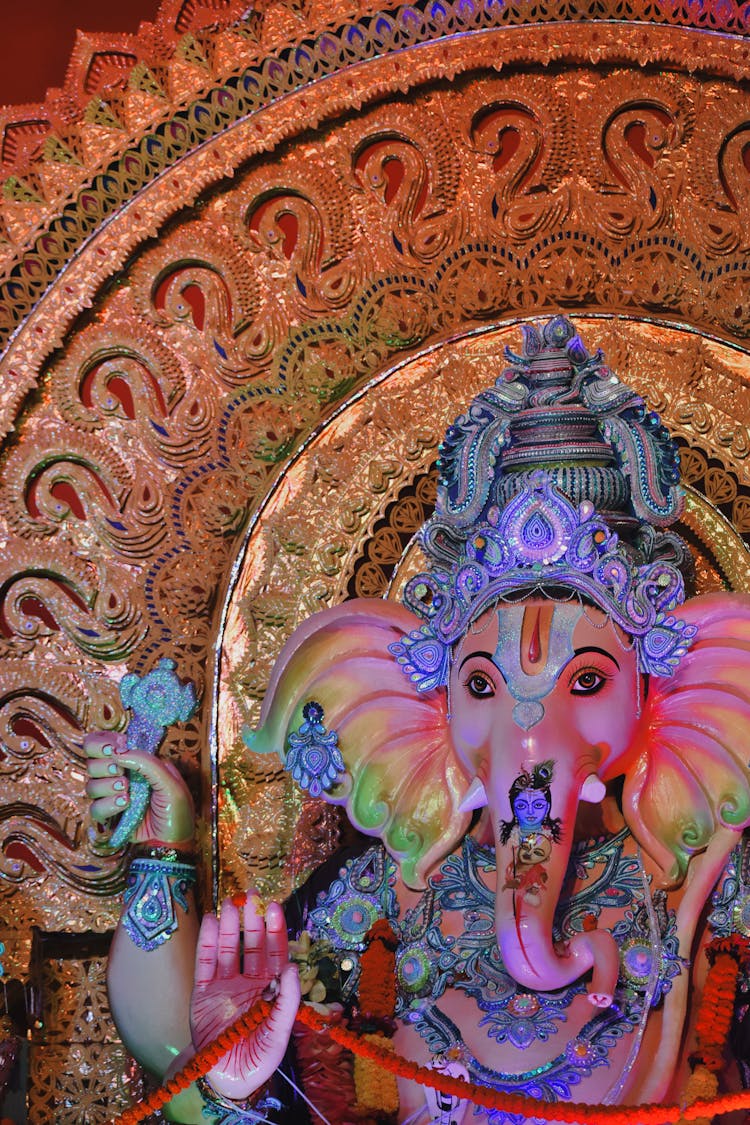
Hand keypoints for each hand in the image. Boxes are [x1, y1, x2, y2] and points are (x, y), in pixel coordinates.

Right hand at [84, 731, 194, 845]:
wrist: (173, 841)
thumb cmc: (177, 809)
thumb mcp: (170, 782)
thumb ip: (147, 763)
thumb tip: (119, 751)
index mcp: (135, 760)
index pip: (104, 742)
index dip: (100, 743)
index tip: (112, 749)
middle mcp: (121, 774)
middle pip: (92, 761)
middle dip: (104, 765)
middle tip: (120, 770)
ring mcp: (112, 795)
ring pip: (91, 784)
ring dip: (107, 786)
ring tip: (128, 793)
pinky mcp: (109, 815)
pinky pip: (95, 807)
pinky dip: (108, 805)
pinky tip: (125, 805)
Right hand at [191, 896, 300, 1100]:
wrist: (225, 1080)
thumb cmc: (258, 1059)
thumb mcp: (279, 1035)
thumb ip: (287, 1002)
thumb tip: (292, 967)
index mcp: (271, 988)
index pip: (275, 952)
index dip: (275, 930)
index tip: (274, 908)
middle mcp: (249, 981)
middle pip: (252, 944)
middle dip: (253, 921)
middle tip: (252, 897)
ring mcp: (225, 984)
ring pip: (228, 948)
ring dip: (230, 926)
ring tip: (230, 905)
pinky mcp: (203, 992)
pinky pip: (205, 962)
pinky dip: (207, 941)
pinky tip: (210, 921)